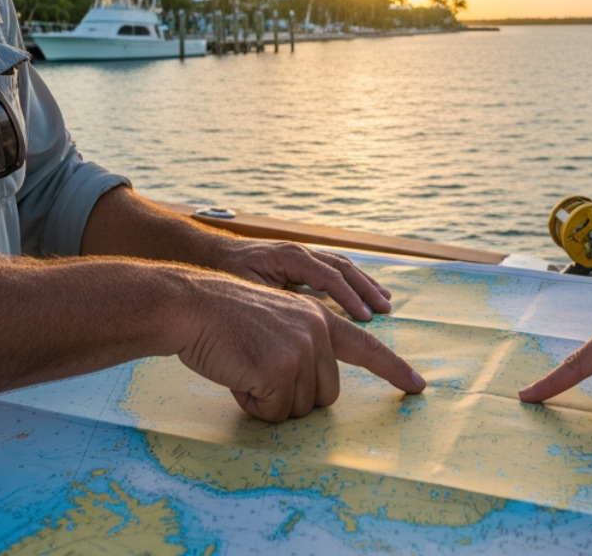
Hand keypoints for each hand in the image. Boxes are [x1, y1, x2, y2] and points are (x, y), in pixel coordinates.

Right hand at [175, 271, 423, 420]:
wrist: (191, 306)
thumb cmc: (223, 320)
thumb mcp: (276, 323)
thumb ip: (303, 347)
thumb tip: (315, 392)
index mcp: (319, 317)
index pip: (366, 346)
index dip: (393, 369)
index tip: (418, 386)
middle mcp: (317, 330)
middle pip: (325, 396)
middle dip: (291, 398)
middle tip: (258, 373)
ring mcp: (301, 349)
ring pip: (297, 409)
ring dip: (267, 401)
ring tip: (243, 367)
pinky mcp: (281, 368)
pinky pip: (273, 413)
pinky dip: (251, 404)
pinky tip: (236, 375)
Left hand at [214, 239, 392, 321]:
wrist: (207, 259)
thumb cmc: (223, 278)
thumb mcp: (247, 292)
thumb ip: (273, 309)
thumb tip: (297, 337)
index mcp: (290, 257)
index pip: (330, 276)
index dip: (350, 297)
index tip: (367, 317)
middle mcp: (300, 252)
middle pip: (342, 268)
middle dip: (365, 289)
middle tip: (384, 309)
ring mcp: (301, 256)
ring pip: (341, 267)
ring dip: (363, 285)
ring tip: (384, 301)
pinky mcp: (298, 264)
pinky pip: (331, 271)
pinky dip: (349, 284)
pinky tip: (359, 298)